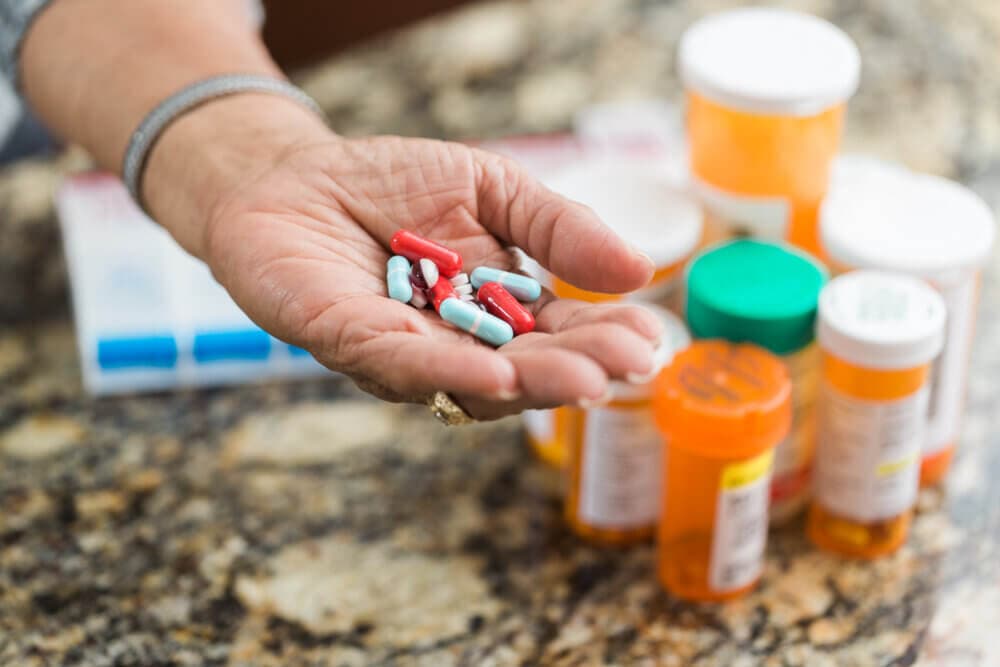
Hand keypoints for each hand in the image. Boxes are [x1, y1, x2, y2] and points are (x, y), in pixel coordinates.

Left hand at [148, 97, 663, 418]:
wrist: (295, 173)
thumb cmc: (393, 185)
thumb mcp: (493, 187)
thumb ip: (557, 226)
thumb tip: (639, 269)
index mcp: (495, 311)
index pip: (559, 333)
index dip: (603, 340)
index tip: (649, 340)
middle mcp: (455, 345)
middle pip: (524, 370)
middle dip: (576, 369)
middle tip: (625, 367)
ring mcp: (404, 352)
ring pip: (470, 383)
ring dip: (527, 382)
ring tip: (579, 377)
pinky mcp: (347, 341)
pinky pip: (401, 365)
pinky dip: (447, 372)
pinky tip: (495, 374)